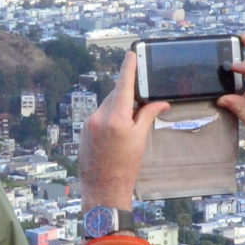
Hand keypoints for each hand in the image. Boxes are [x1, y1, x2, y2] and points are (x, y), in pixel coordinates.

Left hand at [79, 52, 166, 211]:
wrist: (103, 189)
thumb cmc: (124, 168)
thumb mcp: (140, 139)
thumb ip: (148, 115)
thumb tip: (160, 102)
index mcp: (115, 117)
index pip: (123, 85)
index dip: (129, 68)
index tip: (131, 54)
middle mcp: (98, 117)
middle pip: (115, 95)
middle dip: (128, 97)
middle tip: (142, 103)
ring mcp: (88, 123)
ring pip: (107, 105)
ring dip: (118, 109)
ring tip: (128, 128)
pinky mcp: (84, 130)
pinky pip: (99, 116)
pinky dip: (109, 118)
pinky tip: (115, 134)